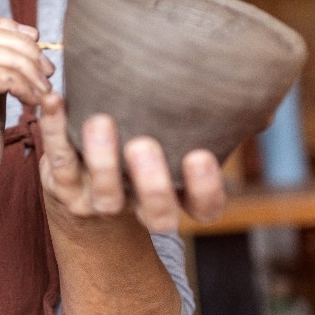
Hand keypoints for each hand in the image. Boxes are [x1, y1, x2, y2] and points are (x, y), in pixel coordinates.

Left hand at [38, 93, 225, 233]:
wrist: (82, 189)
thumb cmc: (143, 148)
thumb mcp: (177, 138)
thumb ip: (216, 121)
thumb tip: (260, 101)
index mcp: (177, 195)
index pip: (203, 207)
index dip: (204, 189)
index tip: (199, 155)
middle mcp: (140, 205)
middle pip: (156, 214)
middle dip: (151, 184)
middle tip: (142, 145)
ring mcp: (101, 201)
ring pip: (104, 195)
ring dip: (102, 160)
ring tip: (100, 122)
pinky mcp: (64, 185)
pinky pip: (59, 161)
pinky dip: (54, 129)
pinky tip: (56, 100)